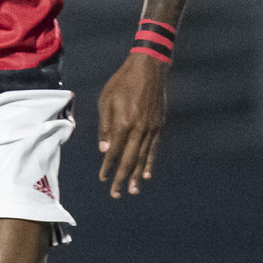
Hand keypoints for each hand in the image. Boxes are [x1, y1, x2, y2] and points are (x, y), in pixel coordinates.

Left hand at [97, 53, 165, 197]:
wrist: (149, 68)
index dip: (108, 167)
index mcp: (123, 123)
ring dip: (137, 175)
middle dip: (122, 178)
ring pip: (143, 157)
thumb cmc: (122, 83)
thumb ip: (105, 127)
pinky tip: (146, 174)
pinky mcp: (159, 125)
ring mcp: (151, 128)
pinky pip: (154, 148)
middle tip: (117, 194)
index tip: (103, 179)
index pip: (114, 151)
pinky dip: (150, 162)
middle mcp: (139, 129)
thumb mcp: (106, 101)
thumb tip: (105, 150)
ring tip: (133, 190)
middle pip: (129, 159)